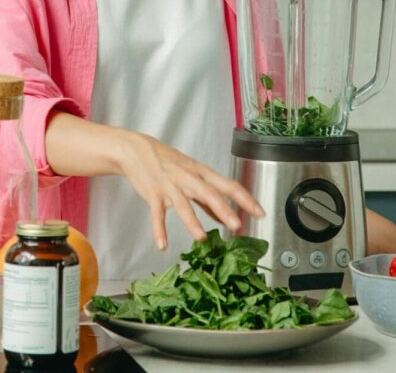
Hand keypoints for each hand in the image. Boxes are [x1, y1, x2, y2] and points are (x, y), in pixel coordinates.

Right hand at [115, 131, 265, 249]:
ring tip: (201, 238)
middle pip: (209, 193)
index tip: (260, 213)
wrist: (135, 150)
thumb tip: (224, 216)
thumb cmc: (166, 161)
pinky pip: (156, 213)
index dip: (245, 199)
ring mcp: (169, 186)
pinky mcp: (153, 193)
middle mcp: (187, 178)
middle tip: (237, 226)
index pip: (228, 185)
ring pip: (183, 204)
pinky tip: (162, 244)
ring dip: (192, 222)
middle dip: (224, 210)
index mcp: (201, 172)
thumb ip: (206, 196)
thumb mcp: (190, 173)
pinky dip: (159, 229)